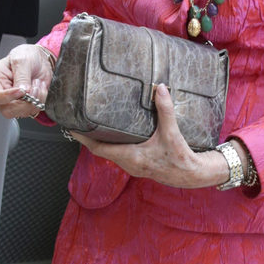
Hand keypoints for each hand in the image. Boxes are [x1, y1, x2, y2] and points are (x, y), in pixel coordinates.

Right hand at [0, 44, 54, 118]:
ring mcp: (14, 100)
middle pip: (6, 110)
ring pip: (20, 113)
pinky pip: (33, 110)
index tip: (20, 90)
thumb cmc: (27, 55)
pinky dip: (40, 100)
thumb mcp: (22, 60)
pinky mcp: (26, 104)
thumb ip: (22, 76)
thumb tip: (23, 91)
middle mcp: (2, 92)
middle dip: (23, 102)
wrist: (41, 59)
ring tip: (37, 84)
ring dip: (34, 100)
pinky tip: (40, 88)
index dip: (5, 97)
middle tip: (32, 88)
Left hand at [72, 84, 228, 188]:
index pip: (98, 148)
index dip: (83, 138)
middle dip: (89, 138)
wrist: (192, 175)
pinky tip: (114, 136)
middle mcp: (128, 164)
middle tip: (79, 122)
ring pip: (109, 154)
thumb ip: (165, 110)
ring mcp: (133, 167)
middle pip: (100, 151)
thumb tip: (159, 88)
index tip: (71, 128)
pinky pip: (119, 155)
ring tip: (93, 127)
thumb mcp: (172, 133)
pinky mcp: (139, 166)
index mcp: (131, 157)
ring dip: (100, 142)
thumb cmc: (181, 158)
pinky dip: (112, 145)